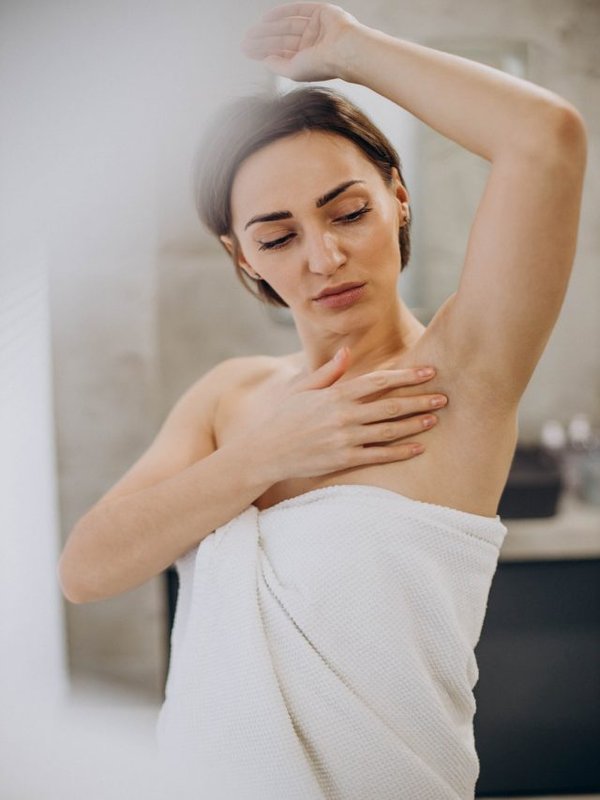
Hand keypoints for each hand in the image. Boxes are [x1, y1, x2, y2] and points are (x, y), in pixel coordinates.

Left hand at [240, 2, 360, 82]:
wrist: (344, 51)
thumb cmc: (322, 65)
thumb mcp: (294, 70)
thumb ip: (278, 66)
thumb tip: (265, 59)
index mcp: (309, 60)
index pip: (283, 54)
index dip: (264, 52)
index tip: (247, 52)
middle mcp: (313, 44)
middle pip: (282, 40)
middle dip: (263, 41)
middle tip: (244, 42)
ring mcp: (317, 28)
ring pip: (287, 26)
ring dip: (268, 29)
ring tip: (251, 33)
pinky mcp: (321, 13)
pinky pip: (298, 10)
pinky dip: (282, 12)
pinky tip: (266, 18)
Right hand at [245, 347, 447, 482]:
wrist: (265, 451)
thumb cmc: (283, 417)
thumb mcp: (302, 388)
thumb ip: (329, 371)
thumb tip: (348, 352)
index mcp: (336, 395)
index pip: (379, 382)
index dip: (406, 376)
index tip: (428, 371)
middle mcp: (344, 416)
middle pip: (390, 406)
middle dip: (419, 400)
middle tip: (444, 396)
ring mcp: (345, 439)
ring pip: (389, 431)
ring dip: (415, 424)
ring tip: (435, 418)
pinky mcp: (343, 460)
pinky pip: (378, 456)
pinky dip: (399, 452)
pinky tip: (417, 448)